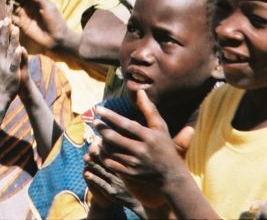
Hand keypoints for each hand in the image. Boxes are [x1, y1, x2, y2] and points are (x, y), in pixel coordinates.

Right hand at [0, 19, 23, 99]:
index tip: (2, 21)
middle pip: (2, 43)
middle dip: (4, 31)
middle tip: (7, 19)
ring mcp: (5, 66)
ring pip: (8, 50)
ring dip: (11, 39)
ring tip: (15, 28)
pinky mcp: (12, 73)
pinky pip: (14, 63)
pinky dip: (16, 55)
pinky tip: (19, 48)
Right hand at [10, 0, 69, 52]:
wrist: (56, 39)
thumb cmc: (55, 21)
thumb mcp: (48, 7)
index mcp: (36, 0)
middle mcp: (29, 6)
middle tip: (8, 0)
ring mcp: (25, 15)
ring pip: (13, 7)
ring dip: (8, 6)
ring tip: (6, 8)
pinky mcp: (22, 24)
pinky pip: (12, 18)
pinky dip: (8, 17)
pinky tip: (7, 17)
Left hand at [94, 90, 182, 209]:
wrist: (171, 175)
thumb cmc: (164, 146)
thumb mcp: (160, 127)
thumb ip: (149, 109)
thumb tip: (140, 90)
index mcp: (149, 137)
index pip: (125, 124)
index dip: (110, 116)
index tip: (98, 109)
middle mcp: (142, 151)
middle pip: (114, 138)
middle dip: (101, 129)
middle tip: (94, 122)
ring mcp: (136, 164)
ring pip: (111, 151)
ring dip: (101, 141)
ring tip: (98, 134)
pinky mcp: (131, 174)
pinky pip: (111, 163)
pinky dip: (103, 155)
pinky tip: (102, 148)